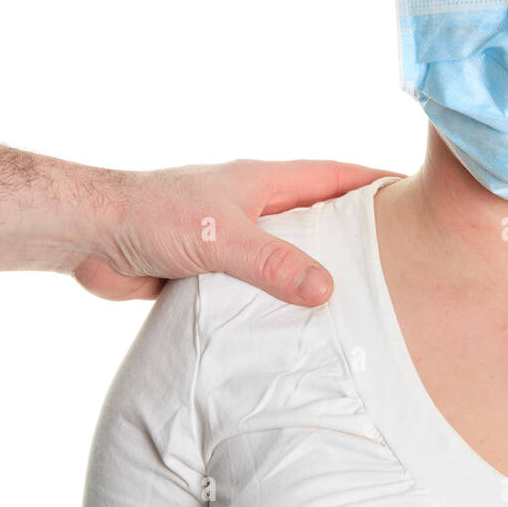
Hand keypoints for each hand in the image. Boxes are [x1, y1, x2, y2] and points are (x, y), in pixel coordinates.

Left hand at [71, 159, 400, 304]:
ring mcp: (234, 238)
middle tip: (401, 261)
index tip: (417, 195)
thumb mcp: (224, 236)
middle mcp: (255, 206)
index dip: (377, 183)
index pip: (336, 175)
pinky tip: (297, 331)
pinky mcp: (211, 271)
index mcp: (265, 181)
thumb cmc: (153, 213)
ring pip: (289, 256)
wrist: (89, 234)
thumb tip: (328, 290)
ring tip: (361, 305)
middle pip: (320, 218)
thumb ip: (275, 262)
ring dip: (315, 274)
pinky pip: (257, 287)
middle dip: (358, 235)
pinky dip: (277, 303)